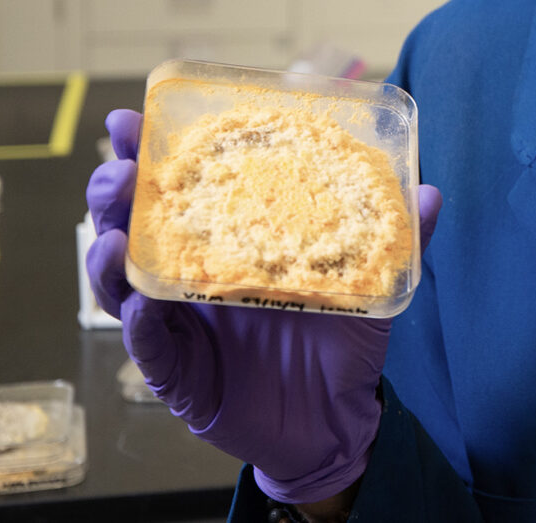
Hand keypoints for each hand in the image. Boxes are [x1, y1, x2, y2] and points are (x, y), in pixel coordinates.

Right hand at [86, 107, 441, 503]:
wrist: (336, 420)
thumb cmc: (340, 342)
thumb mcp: (367, 283)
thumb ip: (394, 238)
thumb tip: (429, 190)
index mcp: (227, 240)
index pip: (179, 187)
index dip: (150, 151)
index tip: (136, 116)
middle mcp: (190, 274)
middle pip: (131, 225)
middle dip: (115, 191)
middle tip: (122, 167)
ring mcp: (177, 323)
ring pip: (121, 282)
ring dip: (107, 252)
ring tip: (111, 232)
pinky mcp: (176, 372)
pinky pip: (146, 346)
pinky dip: (136, 324)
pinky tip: (137, 303)